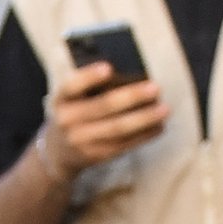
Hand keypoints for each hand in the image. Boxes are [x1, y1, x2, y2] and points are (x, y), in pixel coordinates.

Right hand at [44, 58, 170, 177]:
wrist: (58, 151)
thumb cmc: (74, 112)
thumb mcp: (72, 98)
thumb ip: (91, 86)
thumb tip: (132, 78)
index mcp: (61, 99)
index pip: (72, 85)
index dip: (89, 77)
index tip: (109, 68)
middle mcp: (67, 120)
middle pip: (103, 106)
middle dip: (132, 97)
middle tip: (155, 88)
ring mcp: (81, 141)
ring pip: (117, 128)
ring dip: (144, 118)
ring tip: (164, 109)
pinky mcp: (95, 156)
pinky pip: (123, 144)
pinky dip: (143, 135)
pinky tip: (158, 126)